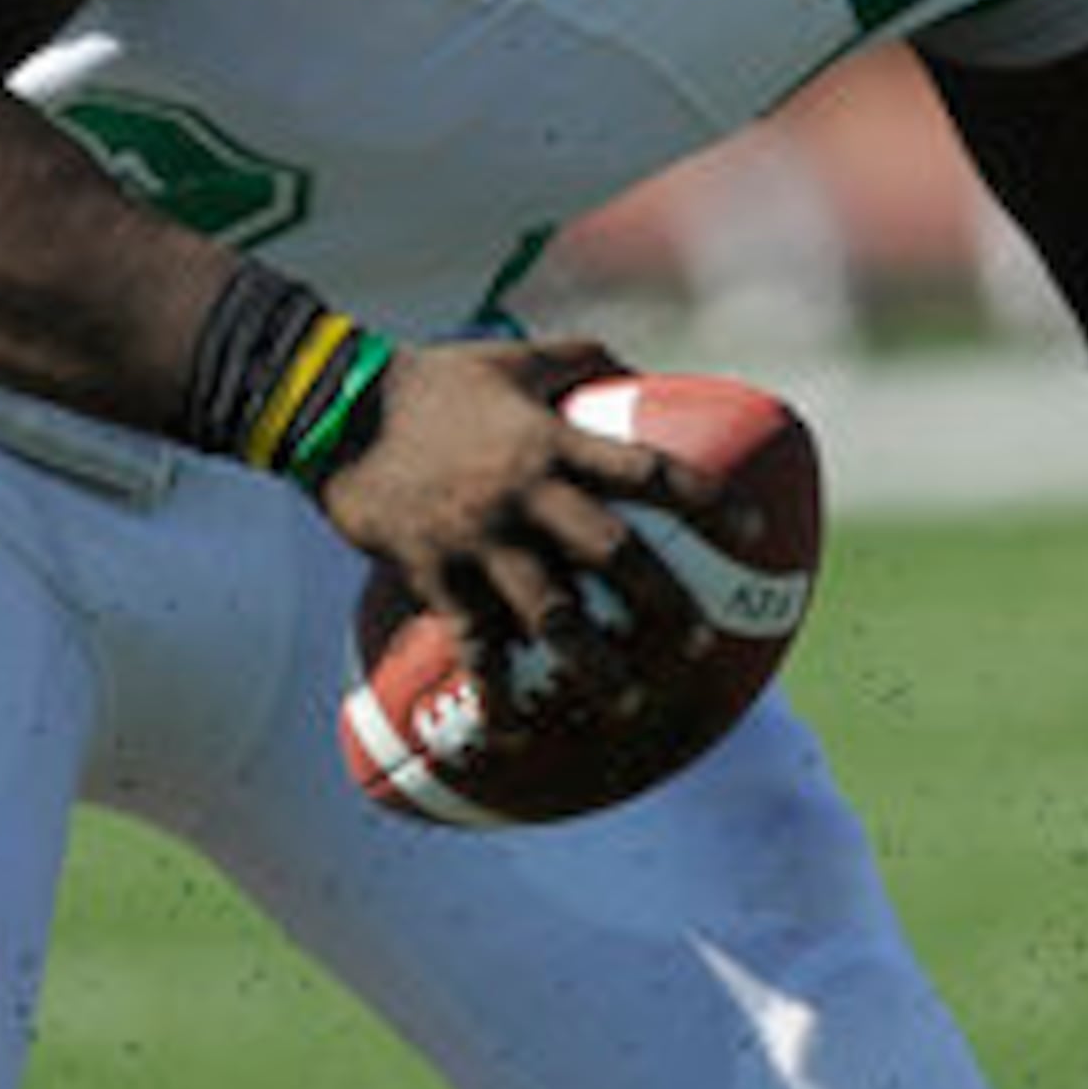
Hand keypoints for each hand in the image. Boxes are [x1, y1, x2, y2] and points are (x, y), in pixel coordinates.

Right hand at [308, 337, 704, 703]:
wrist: (332, 409)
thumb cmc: (427, 379)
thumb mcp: (508, 357)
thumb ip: (576, 357)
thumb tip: (638, 367)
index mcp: (549, 440)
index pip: (645, 470)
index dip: (705, 500)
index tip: (755, 530)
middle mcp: (524, 494)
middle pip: (612, 553)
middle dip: (662, 599)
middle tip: (701, 638)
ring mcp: (478, 539)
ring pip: (551, 612)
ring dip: (596, 661)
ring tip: (630, 698)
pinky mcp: (433, 573)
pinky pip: (473, 644)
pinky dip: (495, 692)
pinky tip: (516, 732)